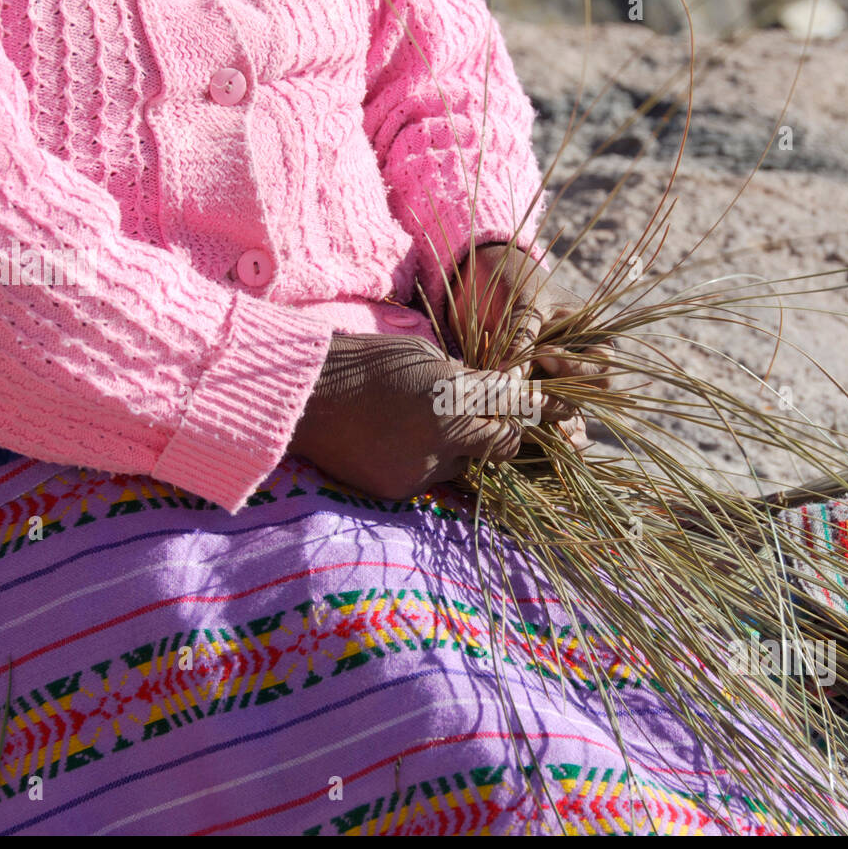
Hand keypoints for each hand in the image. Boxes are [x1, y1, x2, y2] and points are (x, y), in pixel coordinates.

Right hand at [288, 333, 559, 498]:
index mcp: (455, 397)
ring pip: (463, 466)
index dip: (528, 411)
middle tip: (485, 419)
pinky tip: (398, 443)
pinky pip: (430, 480)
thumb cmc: (366, 363)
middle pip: (499, 447)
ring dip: (457, 450)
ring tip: (422, 426)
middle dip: (497, 434)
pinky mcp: (399, 491)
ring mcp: (422, 470)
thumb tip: (508, 393)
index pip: (516, 412)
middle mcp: (445, 439)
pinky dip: (424, 464)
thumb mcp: (427, 358)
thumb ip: (470, 380)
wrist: (303, 396)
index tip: (544, 409)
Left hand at [451, 244, 611, 443]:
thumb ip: (521, 338)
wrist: (486, 283)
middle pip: (587, 397)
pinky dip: (536, 429)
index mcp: (593, 335)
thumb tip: (511, 378)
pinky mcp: (535, 393)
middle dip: (559, 400)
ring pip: (563, 411)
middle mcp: (581, 363)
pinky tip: (528, 439)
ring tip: (519, 415)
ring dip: (543, 416)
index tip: (544, 355)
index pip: (600, 365)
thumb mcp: (522, 303)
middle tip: (529, 397)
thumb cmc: (515, 283)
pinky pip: (542, 417)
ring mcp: (558, 380)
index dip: (575, 366)